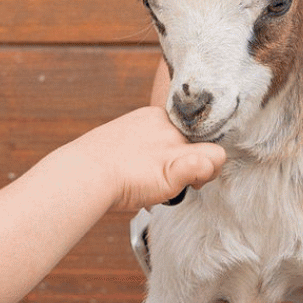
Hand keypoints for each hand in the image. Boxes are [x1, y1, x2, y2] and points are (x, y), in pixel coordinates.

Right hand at [83, 106, 226, 212]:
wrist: (85, 173)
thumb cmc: (93, 167)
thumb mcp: (119, 146)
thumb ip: (140, 150)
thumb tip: (143, 165)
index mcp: (153, 118)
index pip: (186, 130)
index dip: (185, 147)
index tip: (171, 163)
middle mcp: (167, 127)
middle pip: (204, 141)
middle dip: (198, 160)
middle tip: (184, 179)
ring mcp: (174, 145)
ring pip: (216, 153)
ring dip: (208, 171)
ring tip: (191, 183)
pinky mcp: (178, 165)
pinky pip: (209, 164)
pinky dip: (205, 175)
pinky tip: (191, 185)